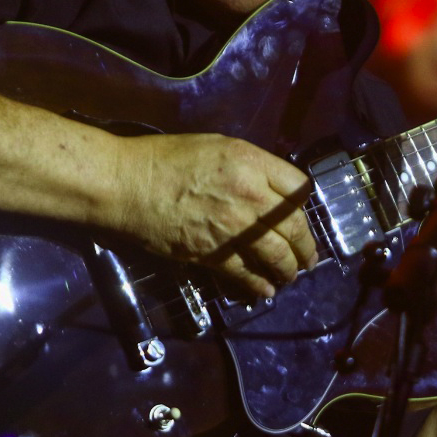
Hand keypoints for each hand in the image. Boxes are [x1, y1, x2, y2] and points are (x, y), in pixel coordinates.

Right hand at [114, 132, 315, 298]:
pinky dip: (258, 285)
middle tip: (308, 257)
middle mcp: (250, 195)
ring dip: (289, 270)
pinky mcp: (212, 253)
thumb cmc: (166, 158)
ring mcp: (233, 227)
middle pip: (295, 227)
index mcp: (252, 163)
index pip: (300, 188)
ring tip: (291, 276)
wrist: (127, 184)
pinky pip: (245, 274)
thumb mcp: (217, 146)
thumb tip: (270, 186)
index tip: (302, 215)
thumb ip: (250, 165)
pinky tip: (264, 290)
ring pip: (277, 255)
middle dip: (306, 246)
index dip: (305, 204)